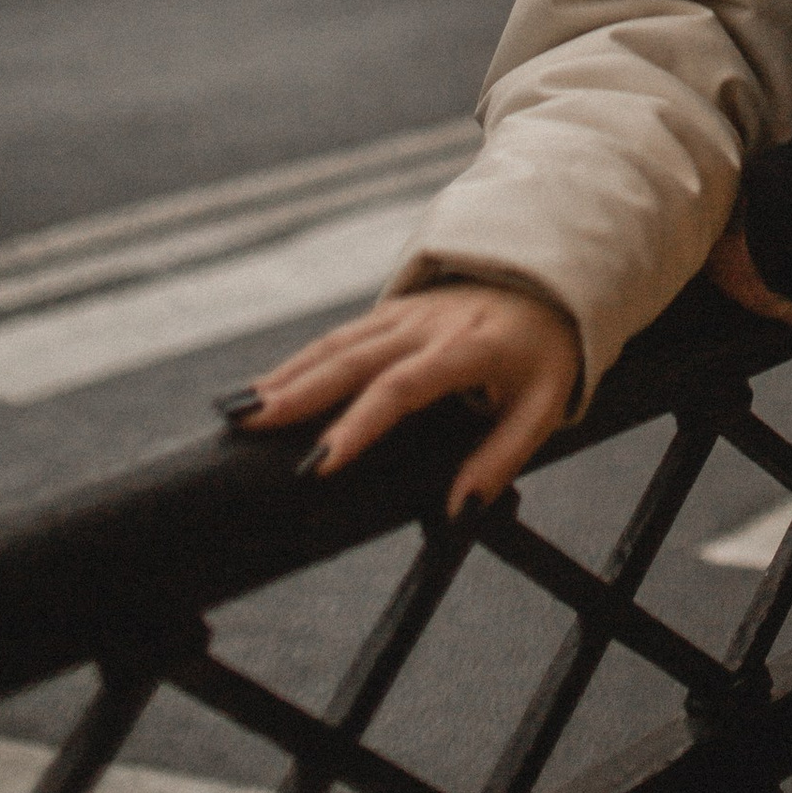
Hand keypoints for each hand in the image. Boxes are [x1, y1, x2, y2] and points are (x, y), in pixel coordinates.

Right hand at [232, 282, 578, 512]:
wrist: (552, 281)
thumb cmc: (546, 354)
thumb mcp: (544, 409)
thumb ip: (500, 460)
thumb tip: (457, 511)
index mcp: (471, 347)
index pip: (405, 387)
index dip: (359, 424)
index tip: (319, 462)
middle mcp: (430, 324)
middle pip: (355, 357)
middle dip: (299, 392)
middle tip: (249, 425)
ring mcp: (409, 311)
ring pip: (339, 342)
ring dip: (288, 374)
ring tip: (239, 409)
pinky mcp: (395, 309)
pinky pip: (342, 335)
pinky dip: (300, 360)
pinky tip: (266, 387)